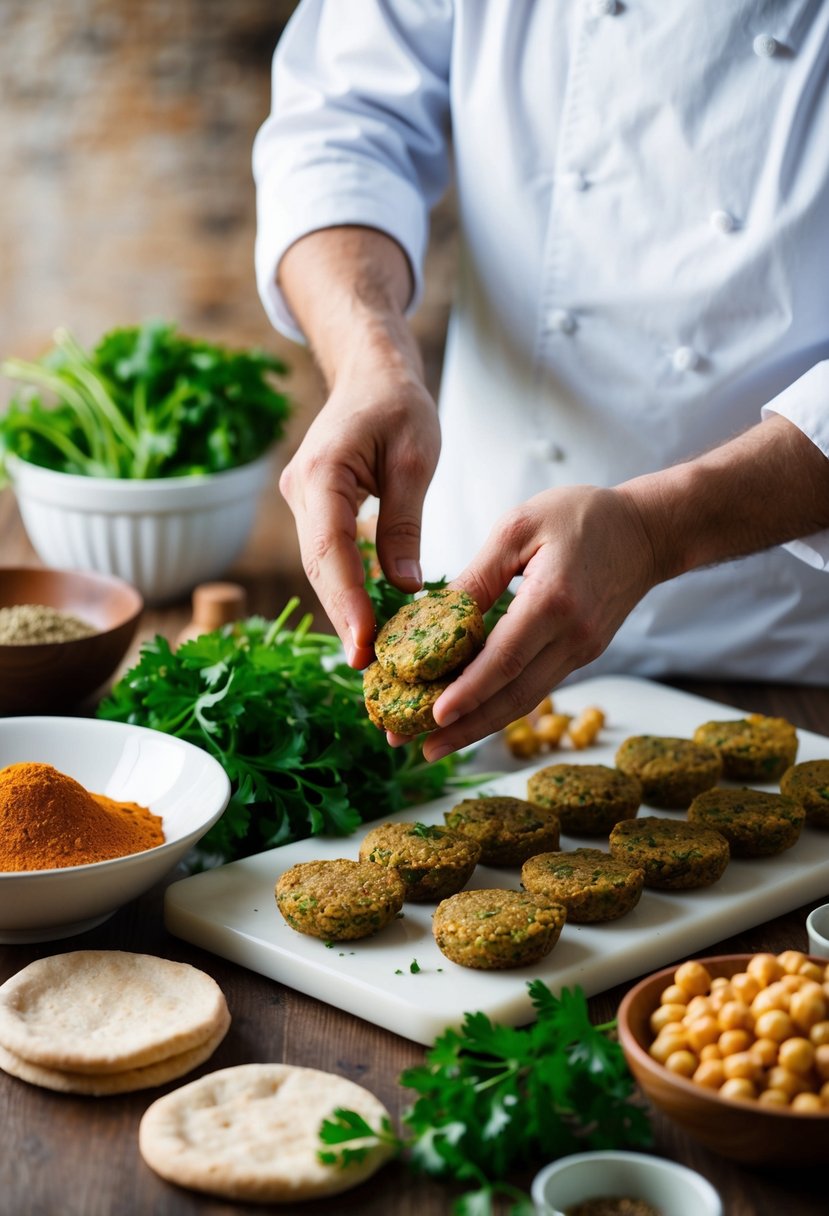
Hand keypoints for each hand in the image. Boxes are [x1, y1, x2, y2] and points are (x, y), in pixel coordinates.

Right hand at [279, 364, 440, 666]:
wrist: (371, 373)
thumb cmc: (397, 404)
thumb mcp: (414, 460)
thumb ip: (404, 525)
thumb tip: (405, 589)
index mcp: (322, 472)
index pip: (330, 549)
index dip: (346, 601)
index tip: (364, 642)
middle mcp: (300, 490)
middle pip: (319, 567)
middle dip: (343, 617)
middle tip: (369, 666)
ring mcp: (301, 501)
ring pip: (321, 566)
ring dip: (343, 608)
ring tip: (370, 654)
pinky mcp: (313, 508)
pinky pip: (327, 556)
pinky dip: (346, 587)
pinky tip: (367, 619)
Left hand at [410, 484, 657, 759]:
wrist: (646, 532)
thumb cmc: (580, 516)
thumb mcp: (519, 527)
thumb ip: (478, 575)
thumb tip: (434, 615)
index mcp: (554, 601)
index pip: (505, 659)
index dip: (468, 692)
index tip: (433, 715)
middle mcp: (572, 636)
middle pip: (514, 696)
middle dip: (465, 727)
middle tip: (417, 747)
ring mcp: (580, 650)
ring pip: (525, 699)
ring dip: (479, 726)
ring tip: (434, 743)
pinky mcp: (581, 654)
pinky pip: (535, 685)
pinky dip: (499, 704)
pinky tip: (469, 714)